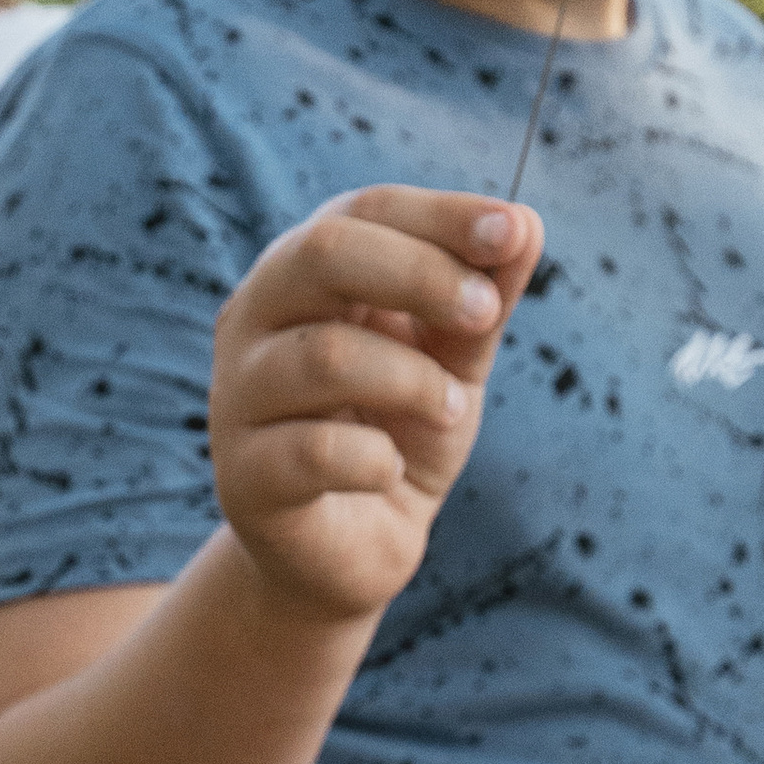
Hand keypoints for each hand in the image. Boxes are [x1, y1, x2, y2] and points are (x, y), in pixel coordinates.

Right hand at [212, 189, 541, 627]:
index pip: (364, 210)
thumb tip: (527, 225)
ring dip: (412, 380)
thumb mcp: (454, 362)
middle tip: (485, 314)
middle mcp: (254, 321)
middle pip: (322, 252)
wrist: (354, 552)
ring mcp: (236, 399)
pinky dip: (376, 459)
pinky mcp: (241, 478)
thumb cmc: (398, 436)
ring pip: (325, 355)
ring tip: (449, 410)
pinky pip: (315, 451)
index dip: (441, 215)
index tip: (511, 232)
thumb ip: (484, 299)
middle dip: (421, 274)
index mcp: (303, 273)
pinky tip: (390, 472)